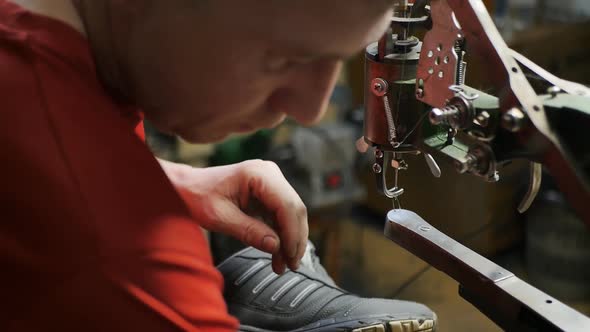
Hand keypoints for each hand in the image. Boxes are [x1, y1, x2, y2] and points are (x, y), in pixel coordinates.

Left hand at [160, 159, 307, 273]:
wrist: (186, 187)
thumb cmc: (197, 196)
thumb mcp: (219, 217)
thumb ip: (248, 231)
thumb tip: (275, 246)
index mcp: (258, 173)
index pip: (286, 204)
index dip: (292, 233)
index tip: (289, 256)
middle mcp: (269, 173)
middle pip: (295, 209)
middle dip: (295, 239)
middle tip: (291, 265)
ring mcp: (271, 182)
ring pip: (292, 214)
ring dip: (290, 240)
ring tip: (283, 265)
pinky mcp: (269, 192)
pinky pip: (282, 215)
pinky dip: (281, 235)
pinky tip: (278, 254)